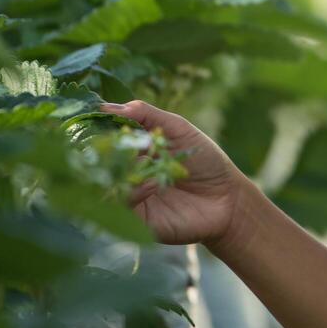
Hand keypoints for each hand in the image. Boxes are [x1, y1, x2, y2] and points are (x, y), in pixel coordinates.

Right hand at [99, 100, 243, 247]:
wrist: (229, 197)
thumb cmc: (206, 160)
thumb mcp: (177, 129)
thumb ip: (145, 114)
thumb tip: (106, 107)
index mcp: (132, 152)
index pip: (104, 140)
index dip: (99, 130)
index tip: (97, 117)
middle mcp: (127, 175)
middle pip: (100, 164)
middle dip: (108, 150)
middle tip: (119, 141)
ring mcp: (131, 198)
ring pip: (107, 186)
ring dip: (123, 170)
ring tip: (143, 159)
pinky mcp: (139, 220)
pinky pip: (125, 206)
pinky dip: (135, 192)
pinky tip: (154, 183)